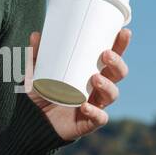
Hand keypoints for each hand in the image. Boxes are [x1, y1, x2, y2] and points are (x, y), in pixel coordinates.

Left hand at [22, 27, 130, 141]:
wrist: (32, 122)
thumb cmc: (40, 94)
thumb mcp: (36, 73)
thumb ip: (36, 56)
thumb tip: (36, 35)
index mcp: (91, 72)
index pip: (111, 57)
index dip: (120, 45)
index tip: (124, 32)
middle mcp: (97, 88)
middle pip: (118, 74)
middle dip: (117, 63)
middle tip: (106, 55)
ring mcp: (95, 105)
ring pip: (112, 94)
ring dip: (108, 85)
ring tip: (95, 78)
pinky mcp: (89, 122)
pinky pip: (99, 118)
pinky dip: (94, 112)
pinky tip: (86, 106)